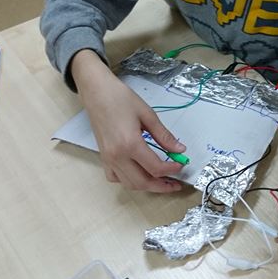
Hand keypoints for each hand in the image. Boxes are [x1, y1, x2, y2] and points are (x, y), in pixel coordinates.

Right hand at [70, 50, 185, 191]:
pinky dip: (129, 181)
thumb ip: (164, 136)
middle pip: (143, 182)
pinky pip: (116, 178)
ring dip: (147, 186)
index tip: (181, 165)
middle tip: (175, 183)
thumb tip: (179, 149)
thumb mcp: (148, 114)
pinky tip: (139, 174)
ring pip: (129, 184)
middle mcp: (117, 156)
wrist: (97, 92)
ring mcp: (108, 158)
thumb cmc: (120, 98)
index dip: (171, 170)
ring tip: (161, 182)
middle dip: (161, 186)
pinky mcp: (103, 157)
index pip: (155, 168)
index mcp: (130, 144)